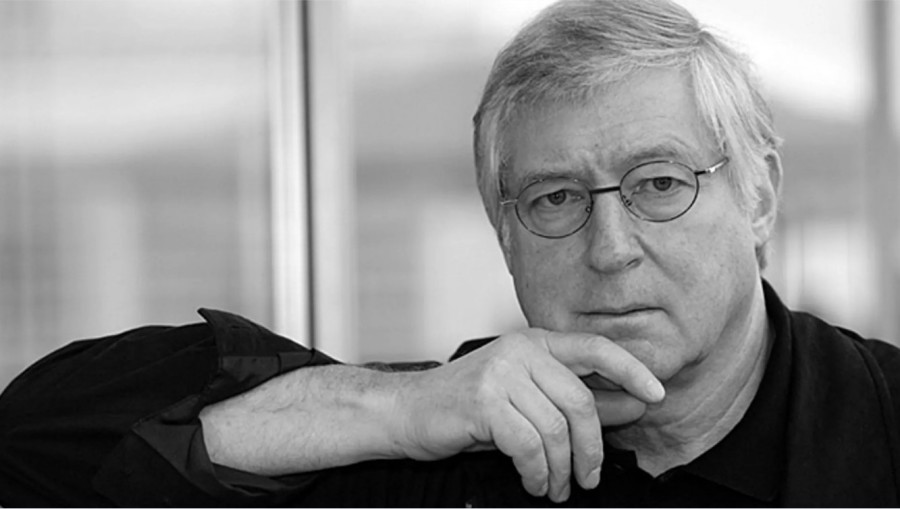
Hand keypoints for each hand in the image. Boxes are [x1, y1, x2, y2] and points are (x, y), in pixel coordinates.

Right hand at [392, 329, 664, 502]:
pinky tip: (533, 480)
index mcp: (534, 343)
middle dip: (592, 447)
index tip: (656, 394)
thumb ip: (574, 399)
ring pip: (556, 428)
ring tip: (555, 487)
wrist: (407, 410)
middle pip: (580, 400)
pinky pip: (529, 445)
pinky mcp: (483, 401)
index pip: (595, 347)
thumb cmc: (467, 407)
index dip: (631, 369)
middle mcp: (520, 351)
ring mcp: (500, 373)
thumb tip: (631, 405)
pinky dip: (537, 471)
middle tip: (589, 477)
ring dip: (562, 469)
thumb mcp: (526, 398)